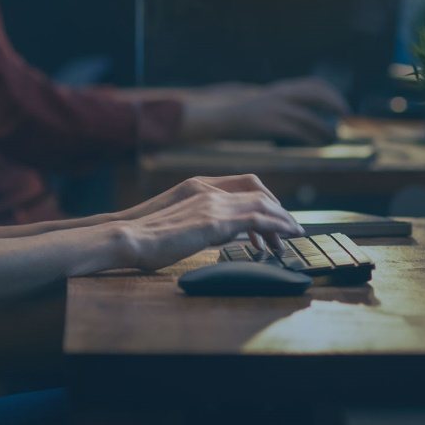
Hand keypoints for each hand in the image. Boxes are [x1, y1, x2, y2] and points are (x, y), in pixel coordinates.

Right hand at [118, 189, 304, 270]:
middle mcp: (209, 190)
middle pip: (257, 193)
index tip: (276, 216)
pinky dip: (276, 226)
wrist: (129, 237)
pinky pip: (256, 219)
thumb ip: (204, 223)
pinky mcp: (214, 222)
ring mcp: (212, 204)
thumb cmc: (147, 238)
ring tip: (295, 234)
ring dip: (281, 219)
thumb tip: (224, 233)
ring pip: (261, 205)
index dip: (264, 199)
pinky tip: (287, 236)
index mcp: (199, 188)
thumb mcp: (182, 225)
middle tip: (291, 228)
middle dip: (278, 211)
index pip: (244, 185)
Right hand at [179, 77, 349, 144]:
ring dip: (326, 127)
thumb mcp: (260, 105)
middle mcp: (279, 95)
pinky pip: (298, 130)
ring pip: (310, 115)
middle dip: (335, 103)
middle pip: (316, 92)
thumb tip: (296, 118)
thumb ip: (278, 106)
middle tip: (346, 116)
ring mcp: (274, 108)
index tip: (340, 105)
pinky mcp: (269, 123)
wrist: (214, 117)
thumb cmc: (237, 115)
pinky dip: (313, 136)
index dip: (330, 93)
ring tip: (333, 136)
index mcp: (279, 90)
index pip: (312, 84)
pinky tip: (319, 143)